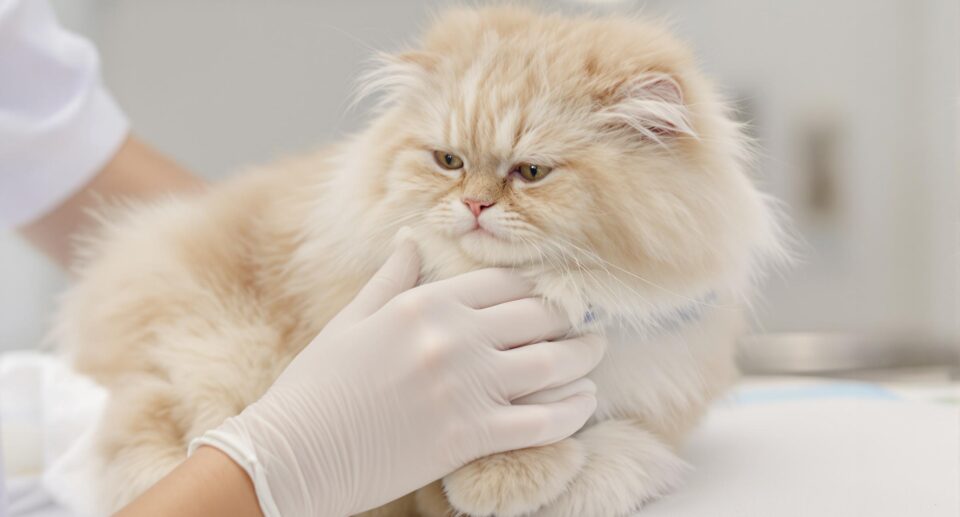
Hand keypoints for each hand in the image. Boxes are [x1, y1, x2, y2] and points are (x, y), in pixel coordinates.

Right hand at [190, 240, 605, 516]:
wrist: (295, 453)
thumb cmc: (317, 387)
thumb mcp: (352, 320)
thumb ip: (391, 279)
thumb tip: (408, 240)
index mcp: (426, 303)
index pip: (504, 282)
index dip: (537, 286)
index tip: (554, 293)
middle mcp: (455, 337)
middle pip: (537, 316)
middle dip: (569, 317)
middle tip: (586, 322)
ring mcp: (467, 386)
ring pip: (553, 362)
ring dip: (584, 357)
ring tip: (595, 354)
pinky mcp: (472, 435)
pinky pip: (545, 420)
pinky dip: (574, 411)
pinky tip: (585, 404)